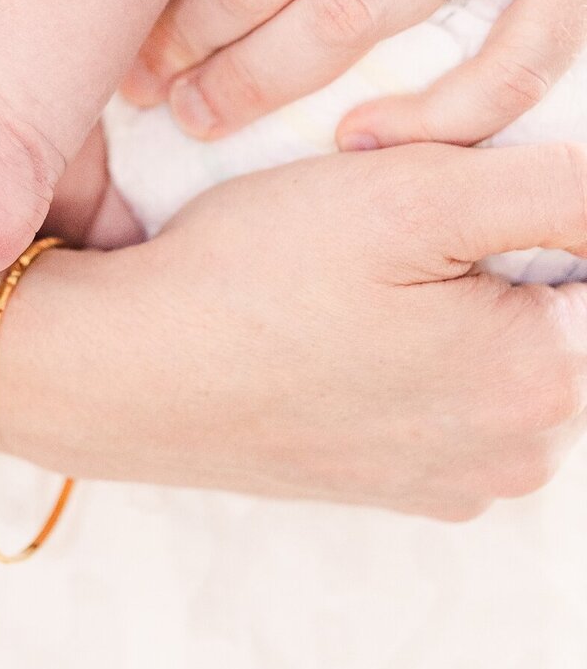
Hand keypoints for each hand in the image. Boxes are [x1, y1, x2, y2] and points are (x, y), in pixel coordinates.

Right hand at [4, 140, 586, 515]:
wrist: (123, 370)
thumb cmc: (253, 277)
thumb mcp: (407, 194)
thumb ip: (549, 190)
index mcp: (543, 382)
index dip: (522, 204)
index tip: (439, 185)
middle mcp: (516, 453)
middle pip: (549, 306)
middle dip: (487, 247)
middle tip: (380, 208)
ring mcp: (451, 478)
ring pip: (491, 347)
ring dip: (444, 294)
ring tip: (346, 258)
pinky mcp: (390, 482)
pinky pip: (437, 393)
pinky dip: (403, 343)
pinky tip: (326, 311)